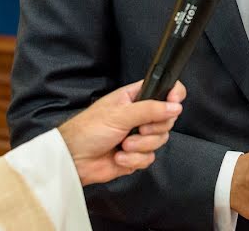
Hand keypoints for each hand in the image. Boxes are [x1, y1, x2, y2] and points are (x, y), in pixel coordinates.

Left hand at [58, 80, 185, 185]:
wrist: (73, 160)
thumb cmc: (87, 130)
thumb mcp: (120, 114)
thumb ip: (150, 109)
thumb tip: (175, 107)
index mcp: (136, 97)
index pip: (165, 90)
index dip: (174, 95)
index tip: (174, 104)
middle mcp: (141, 115)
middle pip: (167, 119)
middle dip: (153, 128)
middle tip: (138, 128)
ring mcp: (140, 136)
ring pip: (160, 140)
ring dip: (140, 145)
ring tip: (123, 144)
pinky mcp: (137, 155)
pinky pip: (150, 157)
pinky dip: (134, 159)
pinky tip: (118, 156)